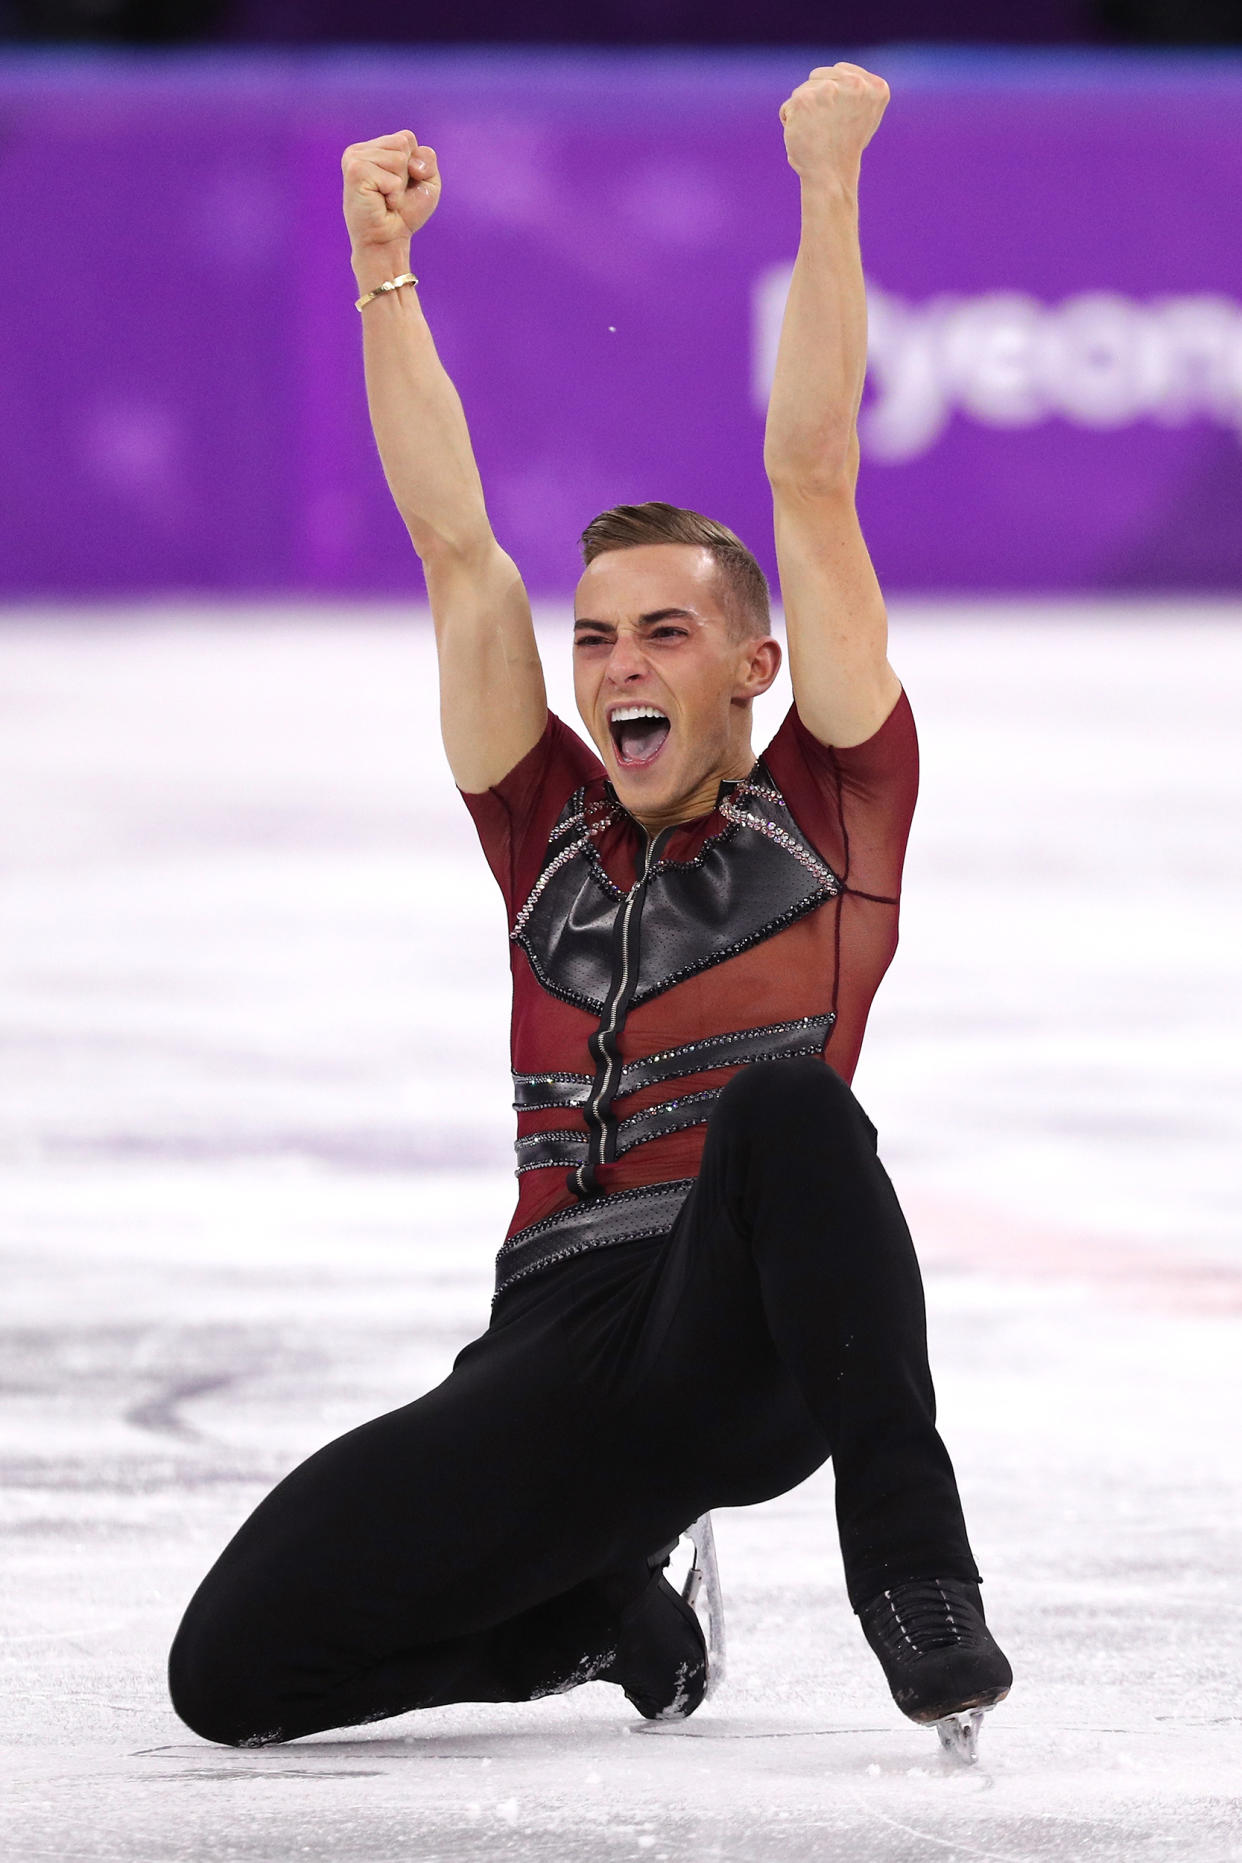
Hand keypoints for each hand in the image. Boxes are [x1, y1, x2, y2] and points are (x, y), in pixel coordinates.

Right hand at [341, 132, 441, 253]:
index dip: (415, 164)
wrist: (388, 240)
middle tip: (392, 192)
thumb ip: (428, 160)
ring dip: (399, 185)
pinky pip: (391, 177)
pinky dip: (393, 194)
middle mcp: (361, 149)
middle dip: (407, 173)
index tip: (403, 184)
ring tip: (385, 198)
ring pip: (398, 159)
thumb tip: (411, 160)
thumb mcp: (427, 183)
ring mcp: (354, 157)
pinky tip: (380, 202)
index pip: (407, 137)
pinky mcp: (355, 171)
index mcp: (374, 147)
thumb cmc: (405, 214)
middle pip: (403, 143)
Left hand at [779, 64, 889, 186]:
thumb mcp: (864, 114)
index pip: (839, 71)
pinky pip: (788, 107)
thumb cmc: (845, 149)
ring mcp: (829, 90)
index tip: (840, 120)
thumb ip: (857, 90)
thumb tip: (840, 72)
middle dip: (817, 100)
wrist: (832, 176)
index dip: (834, 97)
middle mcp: (855, 84)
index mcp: (876, 87)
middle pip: (819, 76)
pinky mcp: (805, 100)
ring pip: (803, 90)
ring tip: (817, 134)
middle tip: (827, 129)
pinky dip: (790, 123)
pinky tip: (804, 137)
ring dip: (804, 112)